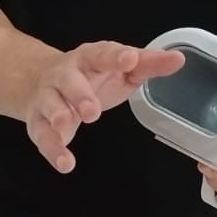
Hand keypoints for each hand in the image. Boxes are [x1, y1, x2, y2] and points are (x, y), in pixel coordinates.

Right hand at [25, 41, 184, 172]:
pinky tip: (65, 163)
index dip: (116, 56)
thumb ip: (147, 64)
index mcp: (90, 57)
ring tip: (66, 124)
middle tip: (92, 111)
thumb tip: (178, 59)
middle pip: (69, 80)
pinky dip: (53, 150)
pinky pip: (43, 136)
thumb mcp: (120, 68)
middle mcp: (65, 74)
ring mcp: (49, 97)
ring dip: (58, 114)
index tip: (130, 59)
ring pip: (50, 105)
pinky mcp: (38, 122)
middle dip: (80, 94)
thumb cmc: (90, 76)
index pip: (102, 54)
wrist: (38, 81)